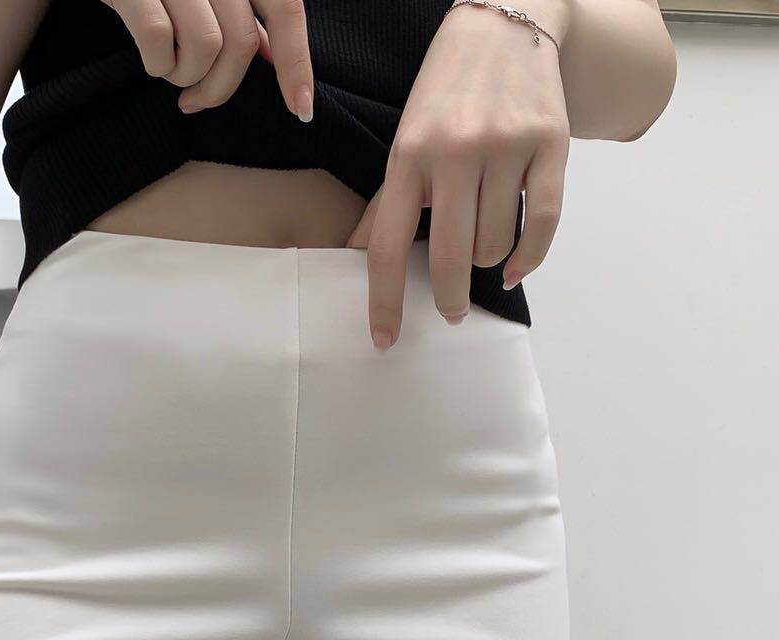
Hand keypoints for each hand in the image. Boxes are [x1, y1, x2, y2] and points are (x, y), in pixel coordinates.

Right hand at [102, 0, 312, 120]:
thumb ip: (243, 16)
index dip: (297, 64)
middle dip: (222, 88)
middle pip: (242, 43)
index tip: (301, 110)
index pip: (286, 10)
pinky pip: (159, 40)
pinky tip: (151, 62)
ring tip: (171, 71)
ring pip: (205, 46)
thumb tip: (277, 61)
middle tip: (196, 101)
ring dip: (188, 77)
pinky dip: (157, 65)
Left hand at [347, 0, 571, 346]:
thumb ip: (389, 199)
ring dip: (487, 262)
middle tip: (451, 311)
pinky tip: (515, 267)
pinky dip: (528, 258)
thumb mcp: (406, 139)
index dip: (384, 301)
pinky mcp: (550, 144)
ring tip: (482, 243)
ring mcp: (505, 147)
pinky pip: (542, 224)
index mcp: (408, 156)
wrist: (504, 22)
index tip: (385, 339)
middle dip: (448, 298)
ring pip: (494, 246)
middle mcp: (455, 152)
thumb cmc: (445, 93)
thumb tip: (358, 255)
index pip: (386, 245)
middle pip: (447, 258)